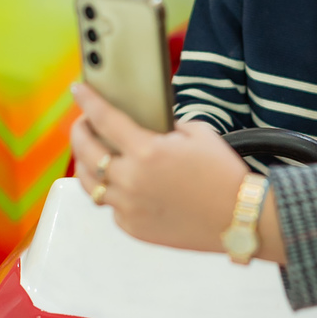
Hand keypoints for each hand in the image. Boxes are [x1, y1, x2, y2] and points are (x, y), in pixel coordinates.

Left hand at [70, 82, 260, 254]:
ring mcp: (129, 207)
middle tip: (83, 123)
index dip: (87, 100)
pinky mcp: (133, 228)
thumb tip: (146, 124)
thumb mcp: (197, 133)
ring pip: (90, 183)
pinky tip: (121, 183)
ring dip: (87, 164)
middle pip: (86, 151)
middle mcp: (131, 180)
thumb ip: (166, 125)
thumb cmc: (222, 173)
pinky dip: (112, 191)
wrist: (238, 217)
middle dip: (79, 131)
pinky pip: (111, 206)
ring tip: (92, 154)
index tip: (78, 89)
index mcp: (147, 151)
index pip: (104, 118)